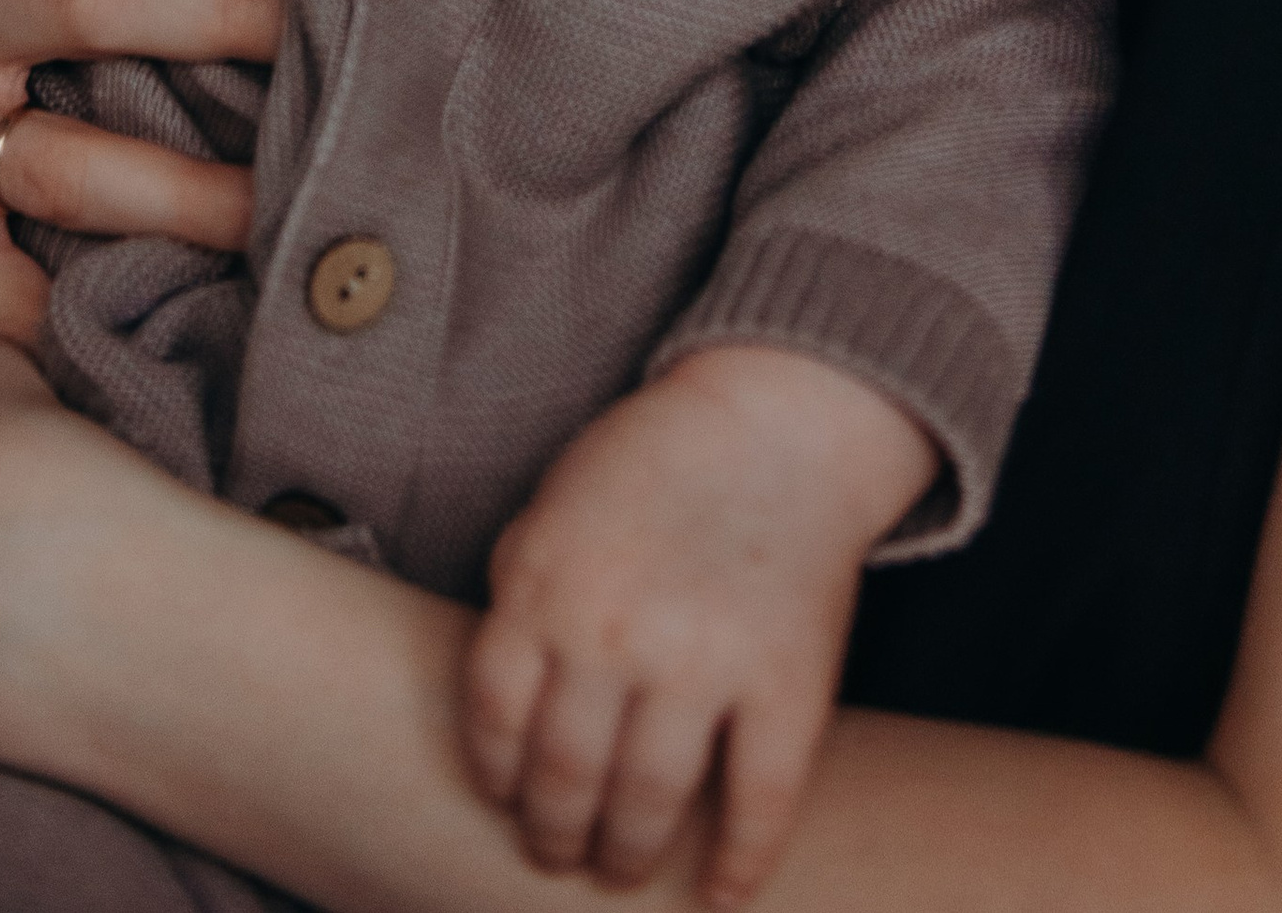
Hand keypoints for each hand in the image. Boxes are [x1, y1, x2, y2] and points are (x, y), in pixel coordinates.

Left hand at [462, 345, 939, 903]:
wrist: (780, 417)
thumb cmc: (658, 458)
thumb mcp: (559, 499)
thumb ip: (522, 583)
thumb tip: (504, 686)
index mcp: (546, 587)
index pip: (495, 723)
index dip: (499, 778)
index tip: (511, 802)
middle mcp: (613, 631)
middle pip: (565, 779)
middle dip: (557, 835)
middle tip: (563, 855)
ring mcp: (703, 658)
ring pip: (648, 802)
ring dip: (629, 851)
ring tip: (624, 864)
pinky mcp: (786, 678)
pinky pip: (760, 797)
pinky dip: (742, 861)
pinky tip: (724, 896)